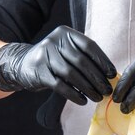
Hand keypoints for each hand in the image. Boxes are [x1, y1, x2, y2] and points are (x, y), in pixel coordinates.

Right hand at [0, 25, 116, 104]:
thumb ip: (84, 57)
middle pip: (81, 61)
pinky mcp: (39, 72)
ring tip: (97, 97)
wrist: (22, 65)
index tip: (112, 74)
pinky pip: (60, 85)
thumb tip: (108, 74)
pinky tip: (82, 101)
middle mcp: (54, 41)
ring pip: (71, 74)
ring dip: (87, 88)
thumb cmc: (53, 60)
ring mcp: (45, 56)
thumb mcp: (66, 51)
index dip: (102, 61)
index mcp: (65, 33)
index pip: (89, 46)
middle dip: (97, 78)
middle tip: (107, 90)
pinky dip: (73, 94)